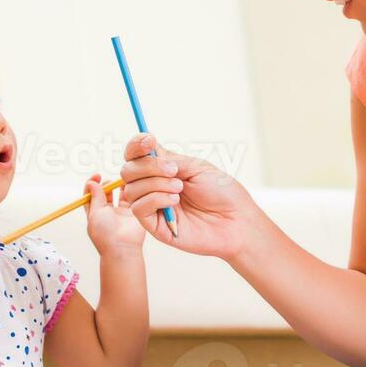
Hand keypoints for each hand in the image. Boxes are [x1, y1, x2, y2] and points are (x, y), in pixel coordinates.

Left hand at [83, 173, 144, 254]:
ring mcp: (121, 213)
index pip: (90, 195)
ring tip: (119, 182)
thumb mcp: (95, 212)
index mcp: (94, 213)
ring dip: (118, 186)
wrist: (122, 247)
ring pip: (119, 194)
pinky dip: (130, 191)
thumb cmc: (105, 233)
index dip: (92, 184)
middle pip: (105, 193)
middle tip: (108, 180)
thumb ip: (95, 196)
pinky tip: (129, 188)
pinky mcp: (133, 213)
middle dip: (105, 184)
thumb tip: (92, 183)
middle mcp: (107, 212)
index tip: (96, 177)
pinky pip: (132, 198)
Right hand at [119, 134, 256, 259]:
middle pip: (129, 170)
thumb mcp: (197, 167)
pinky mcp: (155, 226)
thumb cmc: (222, 193)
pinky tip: (174, 200)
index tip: (148, 140)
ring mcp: (153, 207)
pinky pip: (138, 208)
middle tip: (173, 170)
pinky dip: (155, 199)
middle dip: (148, 166)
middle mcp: (155, 187)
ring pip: (132, 189)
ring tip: (180, 188)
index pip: (136, 155)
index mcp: (164, 170)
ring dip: (156, 183)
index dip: (136, 145)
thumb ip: (170, 159)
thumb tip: (149, 150)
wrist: (237, 220)